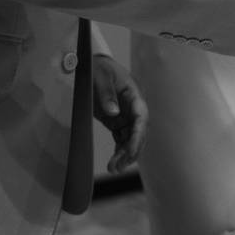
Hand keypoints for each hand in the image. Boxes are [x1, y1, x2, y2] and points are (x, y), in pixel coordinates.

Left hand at [92, 54, 147, 173]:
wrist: (93, 66)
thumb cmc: (98, 68)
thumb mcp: (100, 77)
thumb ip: (106, 94)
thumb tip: (113, 113)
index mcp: (134, 95)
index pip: (141, 118)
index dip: (138, 135)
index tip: (131, 149)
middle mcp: (134, 108)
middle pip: (139, 133)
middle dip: (131, 150)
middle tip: (119, 165)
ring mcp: (126, 116)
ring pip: (131, 139)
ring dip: (125, 154)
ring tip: (114, 168)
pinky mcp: (118, 122)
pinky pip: (122, 139)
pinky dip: (120, 151)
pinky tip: (115, 163)